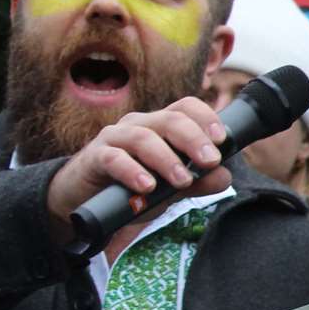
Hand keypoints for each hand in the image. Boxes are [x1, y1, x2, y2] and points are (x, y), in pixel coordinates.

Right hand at [45, 99, 231, 243]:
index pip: (186, 108)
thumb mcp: (169, 188)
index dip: (206, 118)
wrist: (84, 201)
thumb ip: (197, 182)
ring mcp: (115, 138)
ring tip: (182, 180)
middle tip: (210, 161)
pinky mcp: (95, 157)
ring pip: (144, 138)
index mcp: (160, 126)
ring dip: (167, 159)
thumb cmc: (130, 188)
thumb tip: (225, 176)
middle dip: (193, 139)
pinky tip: (146, 186)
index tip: (221, 140)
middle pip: (170, 119)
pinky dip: (132, 171)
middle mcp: (139, 125)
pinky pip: (114, 159)